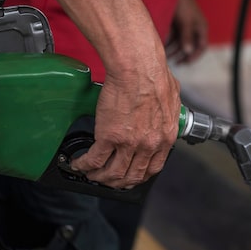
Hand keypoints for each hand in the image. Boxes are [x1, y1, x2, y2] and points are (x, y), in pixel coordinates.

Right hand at [70, 44, 180, 188]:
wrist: (138, 68)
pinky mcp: (109, 137)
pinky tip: (78, 163)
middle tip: (107, 178)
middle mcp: (149, 144)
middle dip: (117, 181)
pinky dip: (84, 165)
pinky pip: (94, 160)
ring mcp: (129, 143)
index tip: (131, 174)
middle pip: (132, 176)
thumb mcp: (172, 98)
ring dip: (99, 177)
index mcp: (165, 137)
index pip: (153, 167)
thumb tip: (165, 109)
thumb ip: (167, 111)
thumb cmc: (154, 74)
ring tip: (90, 173)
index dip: (139, 175)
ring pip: (112, 173)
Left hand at [166, 0, 207, 63]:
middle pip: (190, 46)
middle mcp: (194, 29)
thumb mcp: (186, 21)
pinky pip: (174, 36)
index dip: (195, 56)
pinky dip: (169, 42)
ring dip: (174, 49)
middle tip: (175, 63)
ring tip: (166, 57)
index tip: (186, 62)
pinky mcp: (176, 24)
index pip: (201, 46)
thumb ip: (187, 36)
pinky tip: (162, 46)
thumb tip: (188, 52)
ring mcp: (185, 27)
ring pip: (180, 42)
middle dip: (182, 55)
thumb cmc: (183, 5)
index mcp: (201, 28)